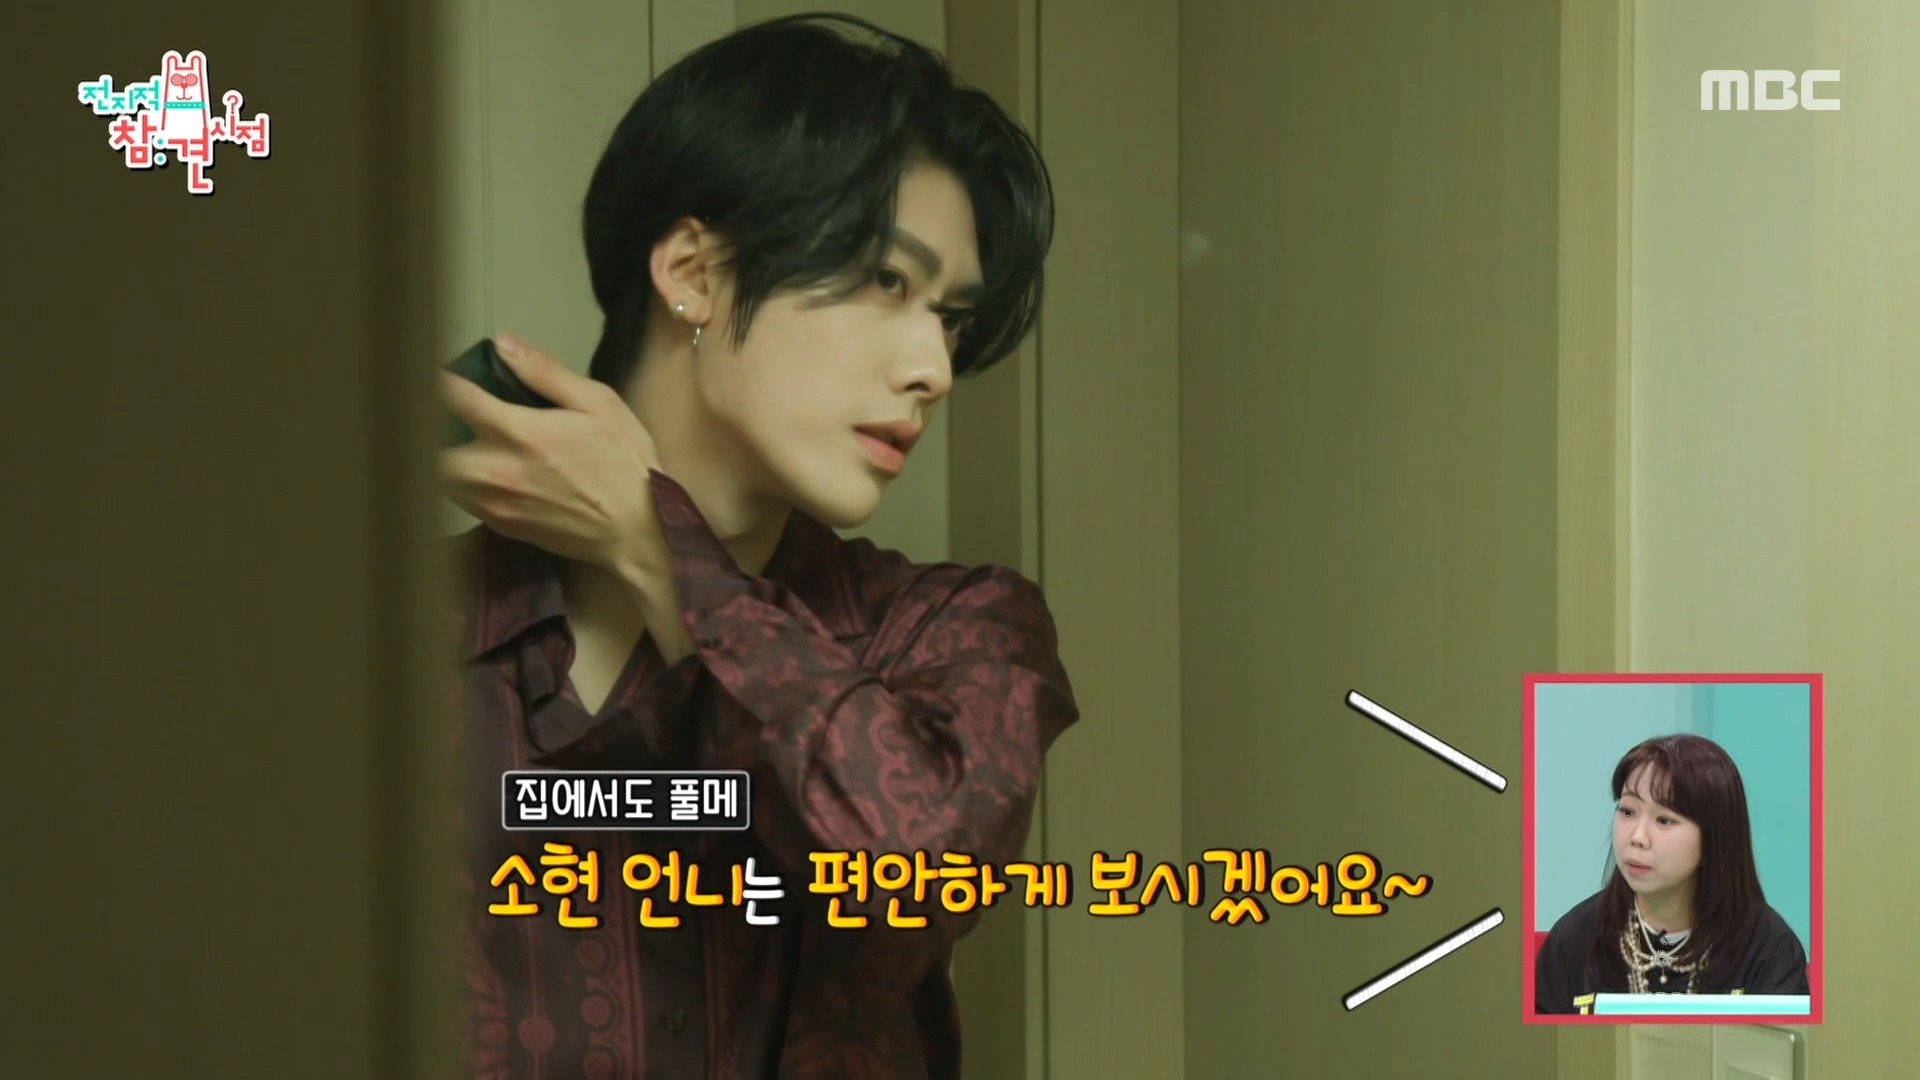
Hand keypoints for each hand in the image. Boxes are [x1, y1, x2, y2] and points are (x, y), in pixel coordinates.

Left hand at [440, 333, 669, 579]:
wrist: (639, 530)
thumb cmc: (624, 464)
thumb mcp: (598, 403)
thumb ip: (546, 372)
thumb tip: (504, 344)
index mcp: (521, 432)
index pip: (455, 397)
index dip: (440, 379)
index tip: (440, 373)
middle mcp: (499, 470)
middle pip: (431, 444)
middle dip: (432, 424)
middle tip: (444, 411)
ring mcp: (496, 502)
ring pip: (440, 476)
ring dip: (443, 455)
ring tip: (461, 440)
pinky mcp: (502, 525)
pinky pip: (462, 499)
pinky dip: (461, 482)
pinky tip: (484, 470)